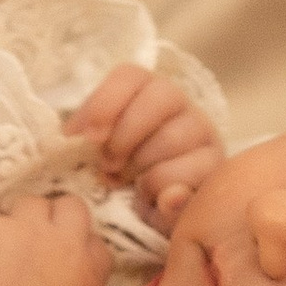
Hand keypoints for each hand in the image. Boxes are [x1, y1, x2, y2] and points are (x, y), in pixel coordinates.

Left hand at [0, 189, 109, 285]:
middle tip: (38, 238)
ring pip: (30, 203)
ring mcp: (25, 227)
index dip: (76, 247)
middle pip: (71, 206)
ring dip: (22, 219)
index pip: (94, 240)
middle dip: (57, 217)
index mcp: (92, 266)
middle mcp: (64, 238)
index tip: (63, 258)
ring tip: (6, 244)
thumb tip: (64, 281)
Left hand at [65, 66, 225, 228]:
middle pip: (158, 96)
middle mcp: (182, 106)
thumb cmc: (129, 174)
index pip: (130, 75)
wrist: (163, 209)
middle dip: (124, 135)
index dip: (105, 101)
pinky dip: (159, 187)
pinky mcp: (214, 166)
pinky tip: (150, 196)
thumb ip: (88, 134)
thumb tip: (70, 131)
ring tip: (130, 182)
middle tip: (108, 164)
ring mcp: (203, 133)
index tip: (84, 136)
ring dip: (141, 164)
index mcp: (149, 93)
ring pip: (171, 136)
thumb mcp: (103, 151)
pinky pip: (184, 171)